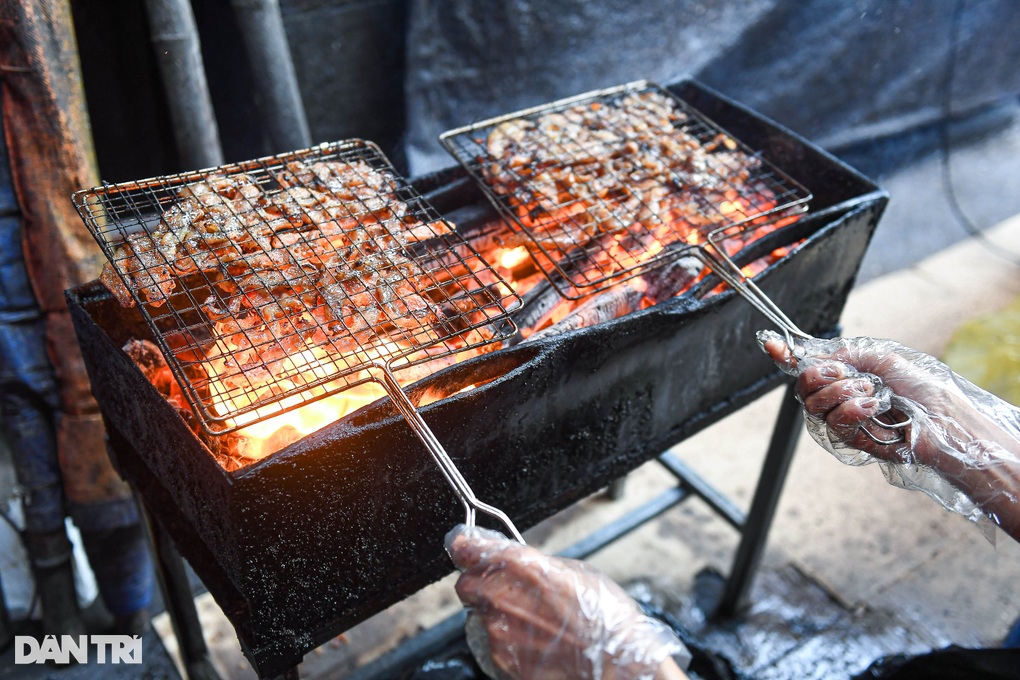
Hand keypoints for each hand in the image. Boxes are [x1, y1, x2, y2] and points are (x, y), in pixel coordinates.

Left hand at [446, 525, 687, 679]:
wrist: (616, 666)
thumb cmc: (605, 619)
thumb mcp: (574, 572)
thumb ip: (534, 565)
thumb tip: (516, 563)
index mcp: (521, 566)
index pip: (468, 548)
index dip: (465, 546)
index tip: (464, 546)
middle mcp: (501, 597)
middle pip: (466, 585)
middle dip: (480, 585)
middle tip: (505, 592)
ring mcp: (498, 633)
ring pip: (478, 618)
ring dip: (495, 618)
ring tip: (531, 626)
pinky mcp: (500, 662)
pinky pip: (489, 647)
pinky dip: (505, 644)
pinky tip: (532, 645)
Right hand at [759, 331, 1019, 541]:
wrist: (940, 417)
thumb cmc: (919, 387)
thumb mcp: (881, 357)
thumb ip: (847, 353)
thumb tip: (820, 358)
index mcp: (844, 374)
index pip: (807, 366)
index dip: (785, 356)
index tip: (770, 344)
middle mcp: (838, 397)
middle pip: (803, 387)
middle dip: (817, 375)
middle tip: (844, 372)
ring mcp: (843, 419)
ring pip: (814, 405)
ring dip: (842, 392)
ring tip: (870, 392)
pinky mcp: (851, 439)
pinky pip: (834, 421)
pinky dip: (852, 409)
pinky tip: (872, 408)